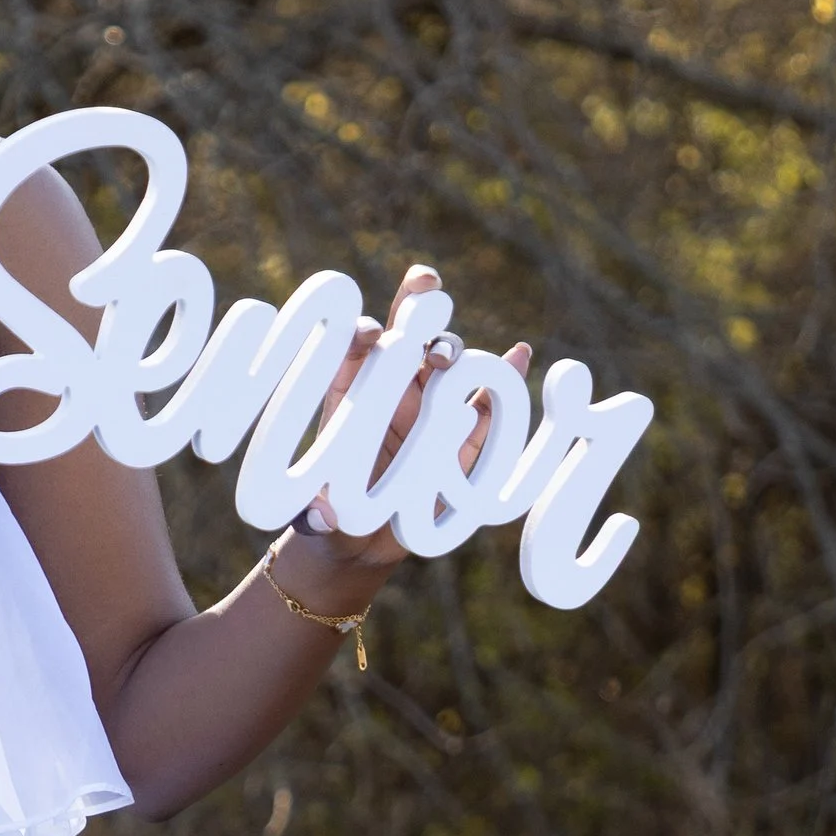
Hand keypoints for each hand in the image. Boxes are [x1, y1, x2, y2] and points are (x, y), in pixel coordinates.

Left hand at [299, 264, 533, 579]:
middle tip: (426, 294)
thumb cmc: (337, 519)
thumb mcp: (322, 520)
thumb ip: (318, 516)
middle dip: (415, 307)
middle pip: (406, 333)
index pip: (354, 350)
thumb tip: (320, 518)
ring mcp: (432, 403)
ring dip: (449, 348)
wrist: (371, 541)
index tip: (369, 337)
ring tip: (447, 359)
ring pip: (445, 359)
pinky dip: (505, 373)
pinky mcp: (465, 430)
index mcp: (351, 394)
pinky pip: (488, 397)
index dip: (360, 335)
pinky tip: (518, 354)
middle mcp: (393, 387)